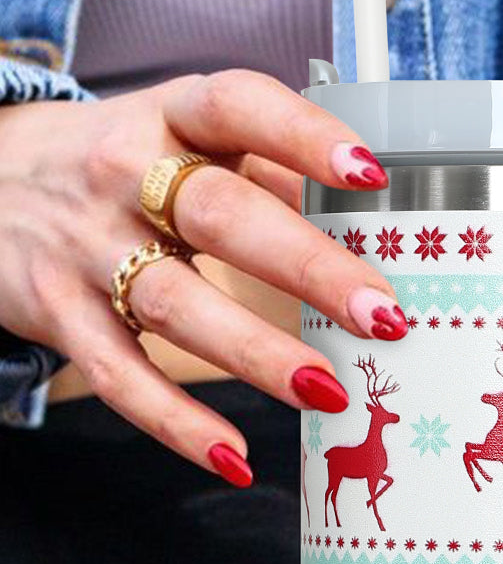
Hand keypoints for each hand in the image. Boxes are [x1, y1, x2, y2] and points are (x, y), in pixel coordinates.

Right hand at [0, 68, 407, 483]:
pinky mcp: (59, 313)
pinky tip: (235, 458)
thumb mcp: (178, 136)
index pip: (238, 106)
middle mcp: (123, 173)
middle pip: (222, 216)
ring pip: (175, 303)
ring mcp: (86, 247)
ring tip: (327, 392)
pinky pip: (121, 376)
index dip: (304, 136)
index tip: (371, 176)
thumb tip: (365, 219)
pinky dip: (177, 423)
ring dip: (256, 353)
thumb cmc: (117, 166)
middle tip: (382, 316)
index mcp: (169, 115)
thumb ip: (263, 168)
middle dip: (308, 268)